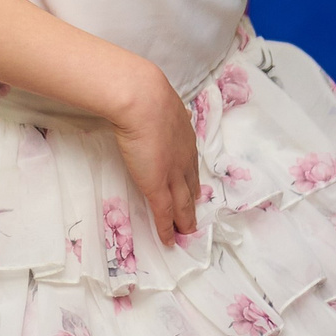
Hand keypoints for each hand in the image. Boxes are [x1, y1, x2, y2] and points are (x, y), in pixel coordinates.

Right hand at [106, 59, 200, 243]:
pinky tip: (168, 240)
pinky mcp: (157, 187)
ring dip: (185, 221)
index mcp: (184, 137)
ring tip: (186, 233)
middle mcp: (184, 158)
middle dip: (192, 203)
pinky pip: (164, 214)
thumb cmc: (144, 94)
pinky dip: (167, 229)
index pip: (190, 164)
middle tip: (193, 217)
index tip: (192, 188)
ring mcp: (172, 174)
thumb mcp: (160, 100)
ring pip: (183, 205)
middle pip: (191, 187)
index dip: (191, 179)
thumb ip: (162, 109)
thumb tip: (165, 105)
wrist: (142, 101)